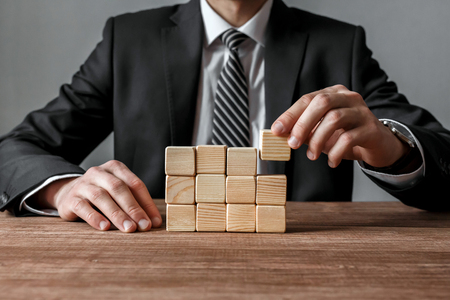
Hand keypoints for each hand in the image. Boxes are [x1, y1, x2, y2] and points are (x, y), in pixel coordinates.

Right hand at [34, 160, 161, 231]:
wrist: (68, 194)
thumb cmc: (102, 195)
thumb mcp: (118, 193)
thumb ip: (135, 202)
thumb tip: (153, 222)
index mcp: (115, 168)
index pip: (135, 184)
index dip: (146, 203)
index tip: (154, 221)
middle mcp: (99, 173)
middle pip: (119, 189)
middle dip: (133, 208)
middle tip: (144, 225)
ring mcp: (83, 184)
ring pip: (102, 197)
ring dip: (117, 214)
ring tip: (128, 228)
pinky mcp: (71, 198)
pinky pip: (83, 207)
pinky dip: (95, 217)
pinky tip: (105, 227)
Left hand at [271, 85, 408, 167]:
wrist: (379, 145)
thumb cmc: (346, 136)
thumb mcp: (320, 132)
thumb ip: (302, 130)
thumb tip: (279, 134)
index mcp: (333, 94)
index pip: (307, 99)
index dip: (290, 114)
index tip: (276, 130)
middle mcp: (348, 97)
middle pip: (322, 102)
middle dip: (303, 124)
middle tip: (292, 144)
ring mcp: (362, 111)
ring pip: (335, 118)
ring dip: (317, 140)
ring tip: (311, 156)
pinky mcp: (371, 129)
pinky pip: (349, 138)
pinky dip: (335, 152)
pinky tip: (332, 161)